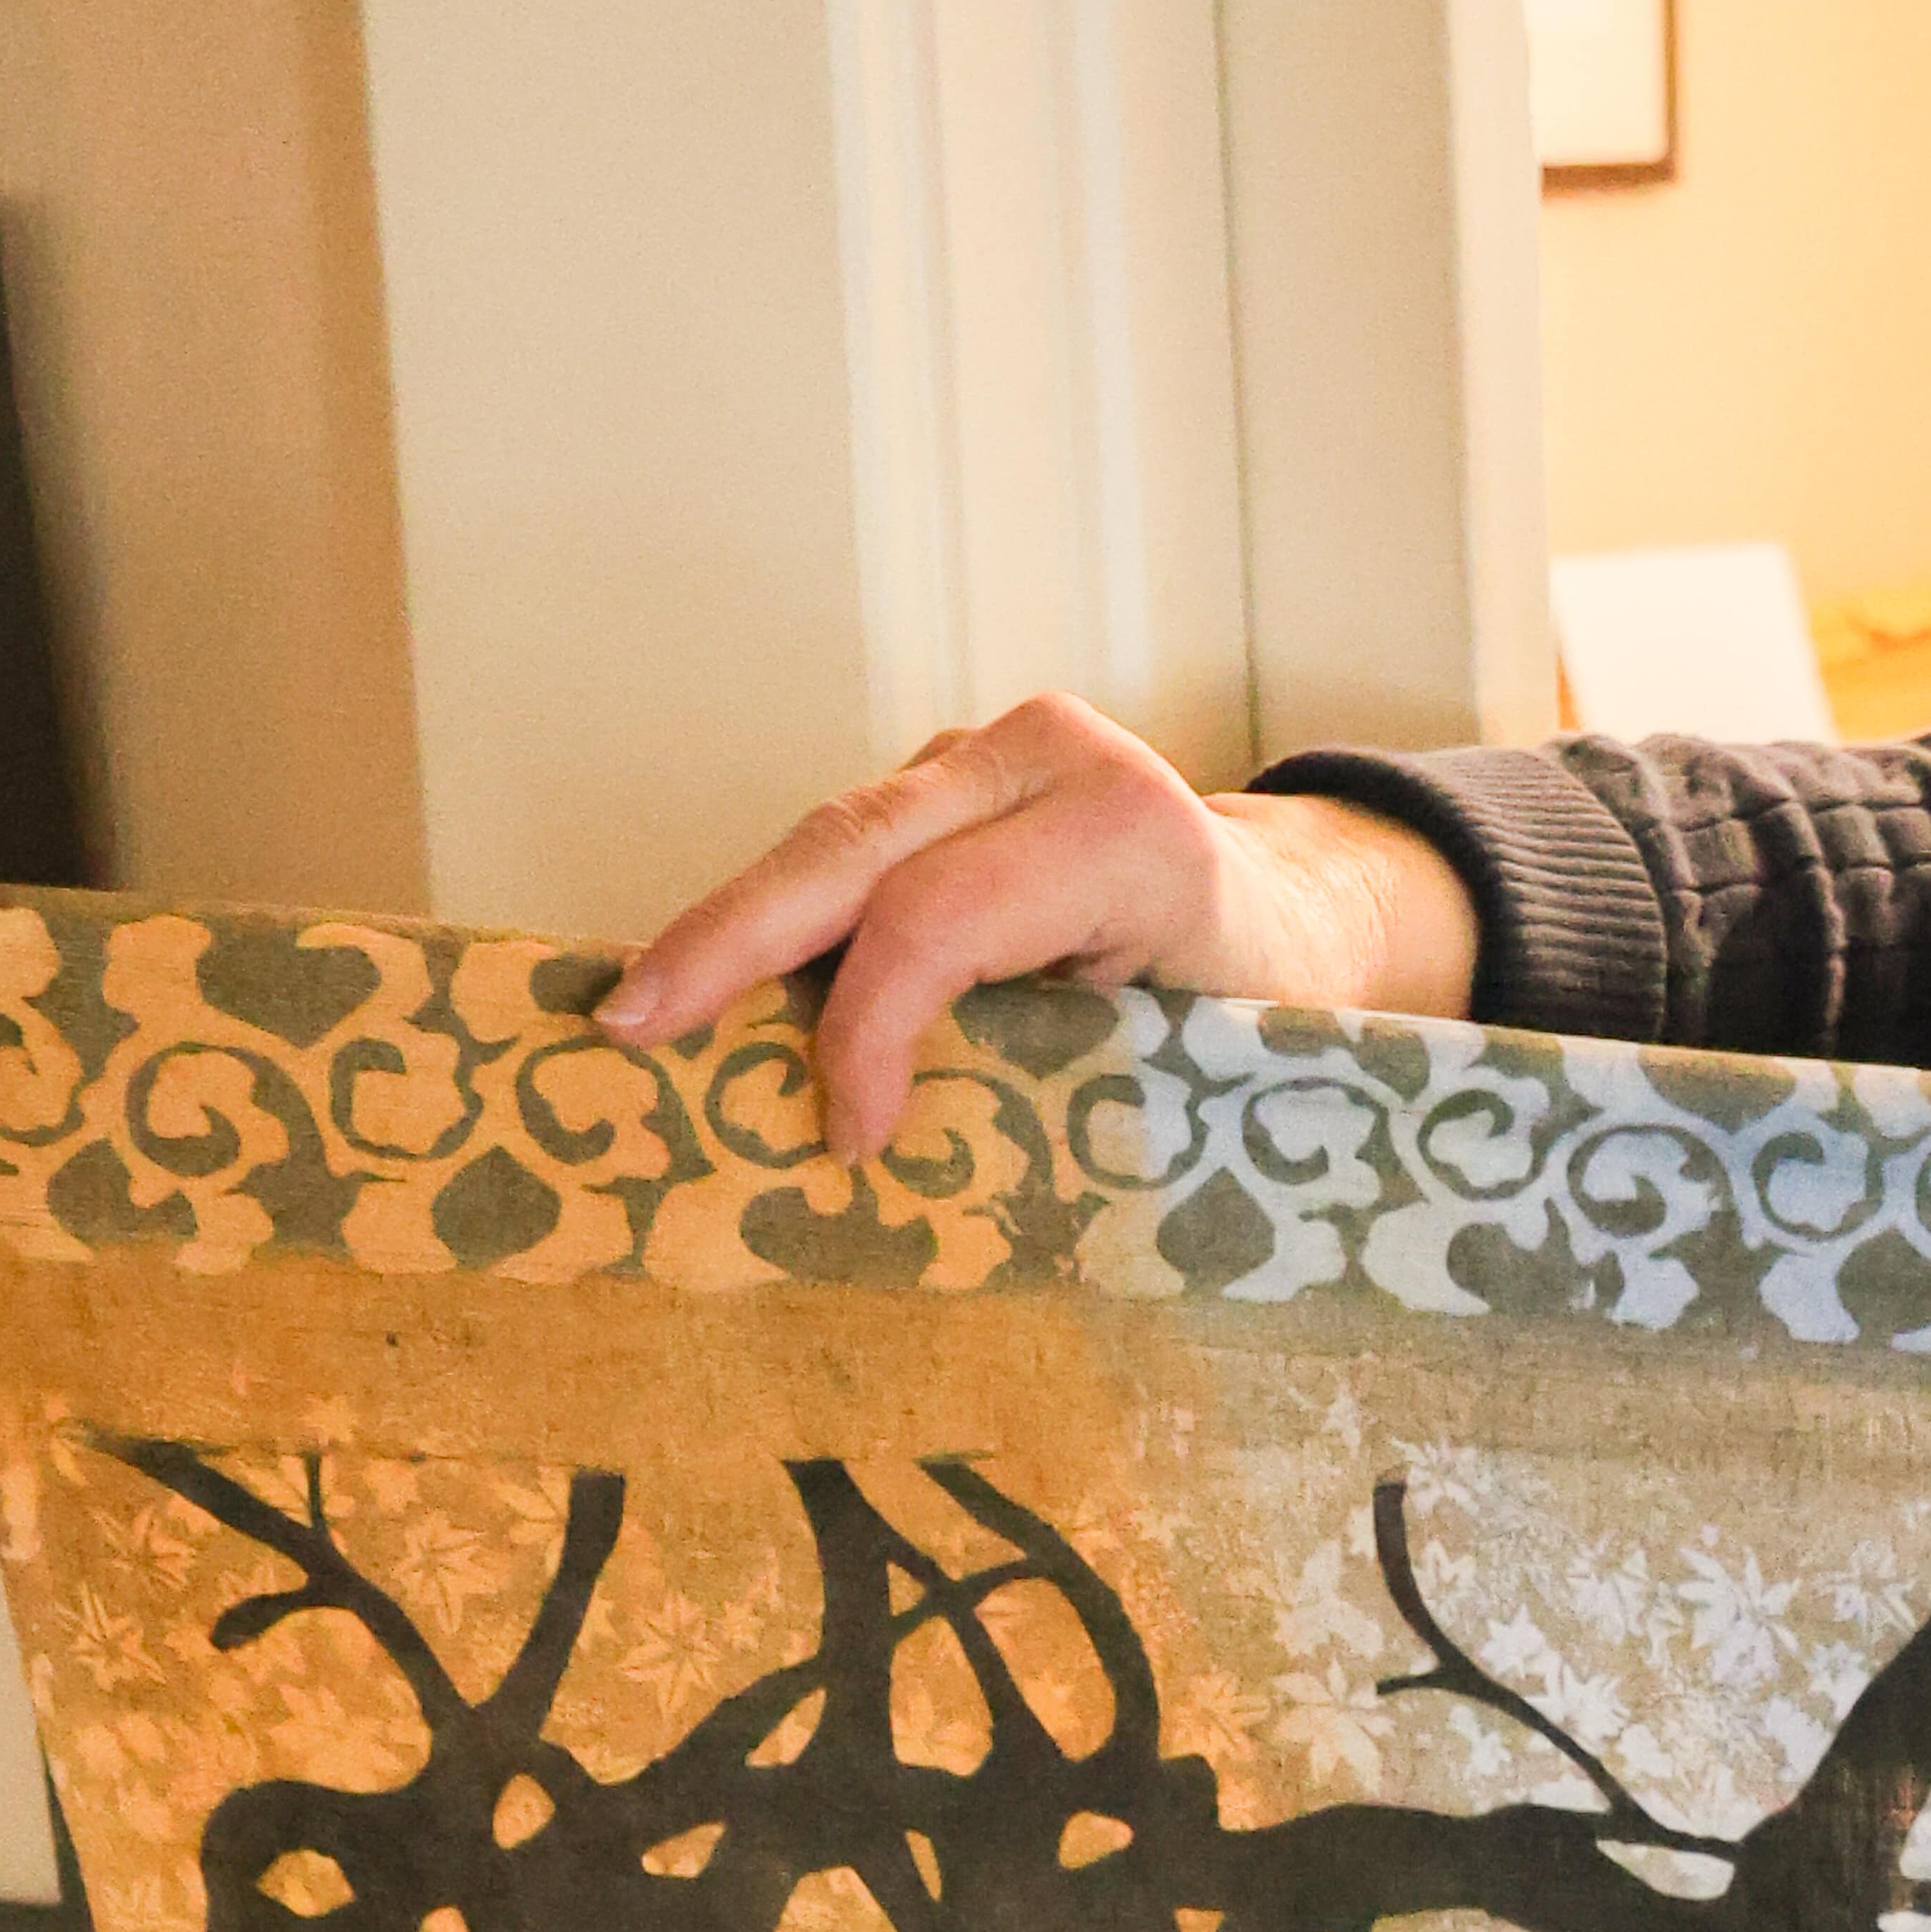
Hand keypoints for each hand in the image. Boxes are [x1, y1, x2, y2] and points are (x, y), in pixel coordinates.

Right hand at [592, 693, 1481, 1162]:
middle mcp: (1055, 757)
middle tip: (628, 1025)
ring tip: (640, 1007)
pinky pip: (847, 849)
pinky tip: (705, 980)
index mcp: (1133, 832)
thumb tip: (908, 1177)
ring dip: (733, 928)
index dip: (870, 1031)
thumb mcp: (1196, 1062)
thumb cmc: (1259, 1014)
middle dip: (729, 937)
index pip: (944, 919)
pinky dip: (778, 917)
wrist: (1302, 920)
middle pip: (853, 846)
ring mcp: (992, 754)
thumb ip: (1065, 1089)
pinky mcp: (951, 776)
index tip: (848, 1140)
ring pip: (832, 839)